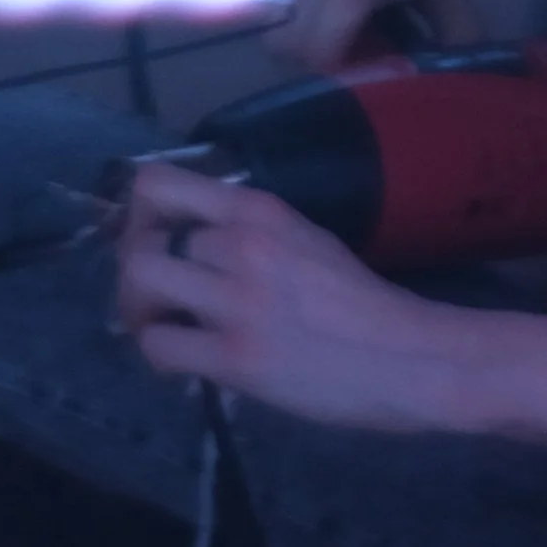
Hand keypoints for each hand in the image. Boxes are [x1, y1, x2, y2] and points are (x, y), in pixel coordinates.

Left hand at [116, 166, 481, 434]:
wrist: (412, 358)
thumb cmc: (367, 306)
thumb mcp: (309, 243)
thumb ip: (256, 237)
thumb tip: (201, 250)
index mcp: (261, 211)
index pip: (157, 182)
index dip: (137, 216)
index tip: (153, 242)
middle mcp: (242, 244)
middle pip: (143, 243)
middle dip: (135, 275)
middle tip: (155, 301)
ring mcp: (237, 300)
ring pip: (142, 284)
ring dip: (139, 311)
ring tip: (162, 328)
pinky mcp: (237, 355)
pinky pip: (160, 345)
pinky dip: (160, 354)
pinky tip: (184, 363)